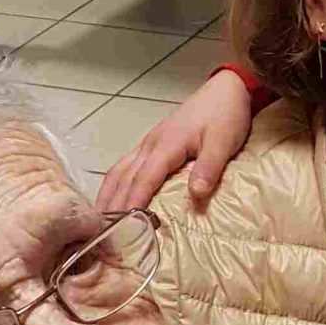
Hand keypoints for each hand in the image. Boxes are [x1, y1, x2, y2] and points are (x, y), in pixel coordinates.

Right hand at [93, 68, 254, 212]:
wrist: (226, 89)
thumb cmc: (225, 115)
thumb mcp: (223, 141)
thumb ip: (209, 167)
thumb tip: (196, 194)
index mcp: (166, 144)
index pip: (144, 179)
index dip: (133, 203)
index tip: (123, 227)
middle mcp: (150, 144)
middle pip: (124, 178)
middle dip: (113, 206)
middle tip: (104, 234)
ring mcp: (148, 143)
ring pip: (119, 171)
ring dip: (108, 196)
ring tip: (100, 223)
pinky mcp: (151, 144)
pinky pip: (125, 166)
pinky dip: (115, 185)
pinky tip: (112, 198)